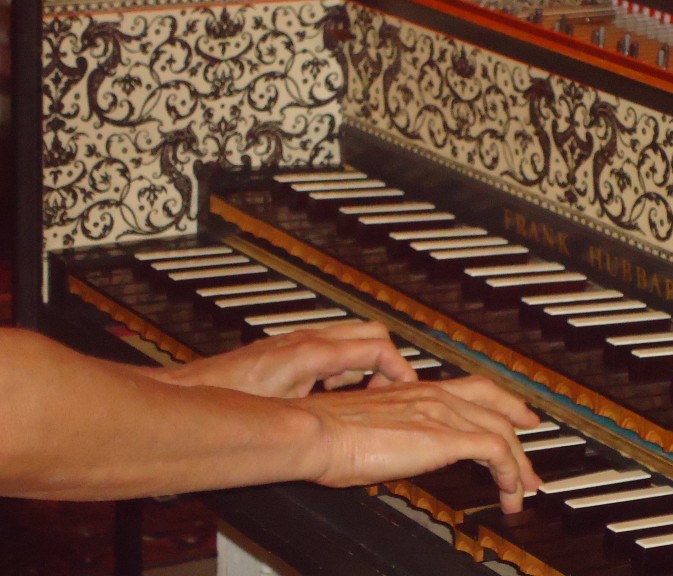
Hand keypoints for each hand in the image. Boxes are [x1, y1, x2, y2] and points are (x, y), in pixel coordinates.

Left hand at [146, 321, 416, 397]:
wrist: (192, 390)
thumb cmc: (231, 397)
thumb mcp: (289, 408)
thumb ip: (328, 402)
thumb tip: (361, 405)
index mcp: (314, 352)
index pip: (377, 347)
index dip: (399, 368)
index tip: (407, 387)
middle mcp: (308, 339)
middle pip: (371, 332)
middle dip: (387, 360)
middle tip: (386, 389)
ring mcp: (298, 340)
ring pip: (352, 338)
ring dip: (364, 363)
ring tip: (355, 393)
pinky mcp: (289, 349)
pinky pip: (332, 347)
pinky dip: (342, 365)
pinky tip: (328, 390)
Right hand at [298, 375, 542, 512]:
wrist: (318, 433)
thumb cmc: (328, 433)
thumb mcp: (368, 427)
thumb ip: (392, 431)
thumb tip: (397, 447)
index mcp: (416, 389)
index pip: (473, 388)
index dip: (502, 402)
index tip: (518, 417)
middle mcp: (434, 395)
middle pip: (496, 406)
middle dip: (521, 432)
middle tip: (530, 461)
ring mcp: (442, 413)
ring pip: (501, 431)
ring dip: (519, 465)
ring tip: (524, 490)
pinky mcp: (445, 436)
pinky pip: (495, 451)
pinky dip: (510, 473)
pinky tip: (509, 493)